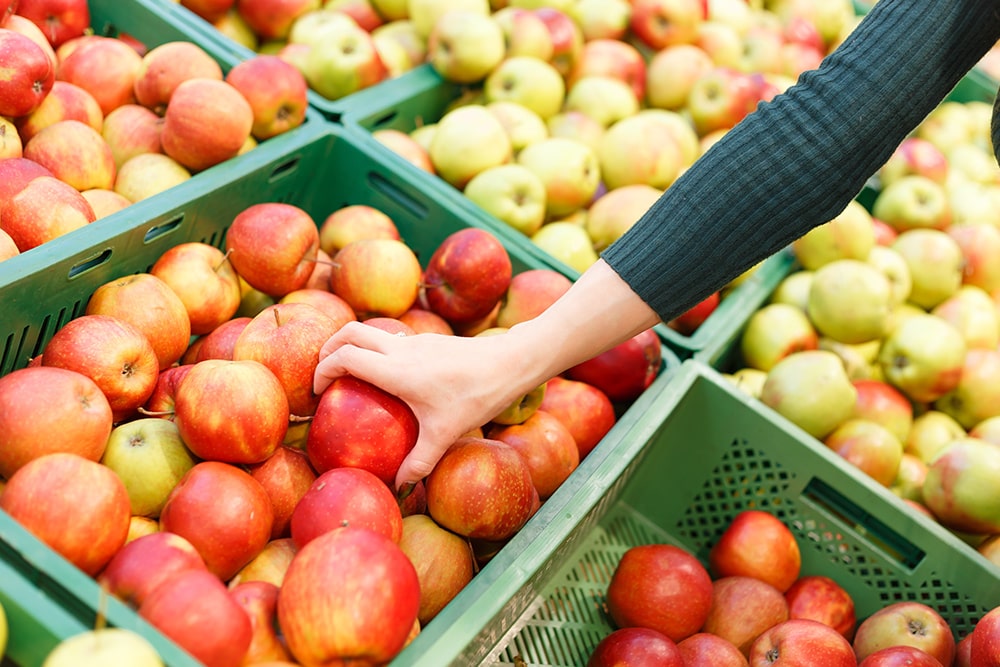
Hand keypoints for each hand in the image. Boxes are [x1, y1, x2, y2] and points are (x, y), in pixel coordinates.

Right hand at [313, 321, 547, 490]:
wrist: (510, 361)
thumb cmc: (477, 396)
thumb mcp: (446, 433)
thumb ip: (419, 461)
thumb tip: (400, 487)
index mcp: (396, 370)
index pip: (344, 357)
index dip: (322, 370)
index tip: (318, 393)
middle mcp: (400, 349)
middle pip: (348, 332)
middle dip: (328, 349)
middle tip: (323, 376)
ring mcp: (414, 340)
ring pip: (370, 330)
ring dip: (352, 345)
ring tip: (349, 375)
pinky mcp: (427, 340)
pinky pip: (390, 337)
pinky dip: (376, 349)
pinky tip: (387, 376)